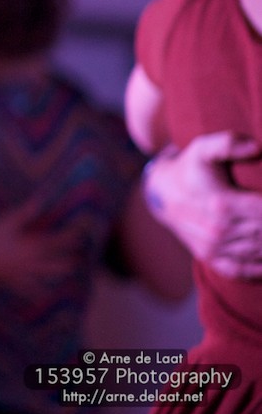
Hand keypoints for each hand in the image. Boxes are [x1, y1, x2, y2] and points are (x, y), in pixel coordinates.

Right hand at [0, 200, 78, 295]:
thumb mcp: (5, 222)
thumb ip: (25, 212)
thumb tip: (41, 201)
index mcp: (30, 246)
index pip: (55, 242)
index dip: (68, 238)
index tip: (79, 234)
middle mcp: (31, 261)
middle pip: (54, 261)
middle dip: (67, 260)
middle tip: (77, 259)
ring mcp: (23, 274)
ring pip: (45, 275)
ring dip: (57, 273)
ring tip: (67, 272)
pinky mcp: (13, 282)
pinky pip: (28, 291)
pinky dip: (37, 294)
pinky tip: (43, 296)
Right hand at [144, 131, 261, 278]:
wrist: (161, 193)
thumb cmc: (190, 168)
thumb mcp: (203, 149)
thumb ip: (227, 144)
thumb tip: (255, 147)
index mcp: (221, 203)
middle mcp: (218, 230)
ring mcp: (214, 247)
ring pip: (259, 251)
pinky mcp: (210, 258)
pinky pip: (243, 270)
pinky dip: (260, 267)